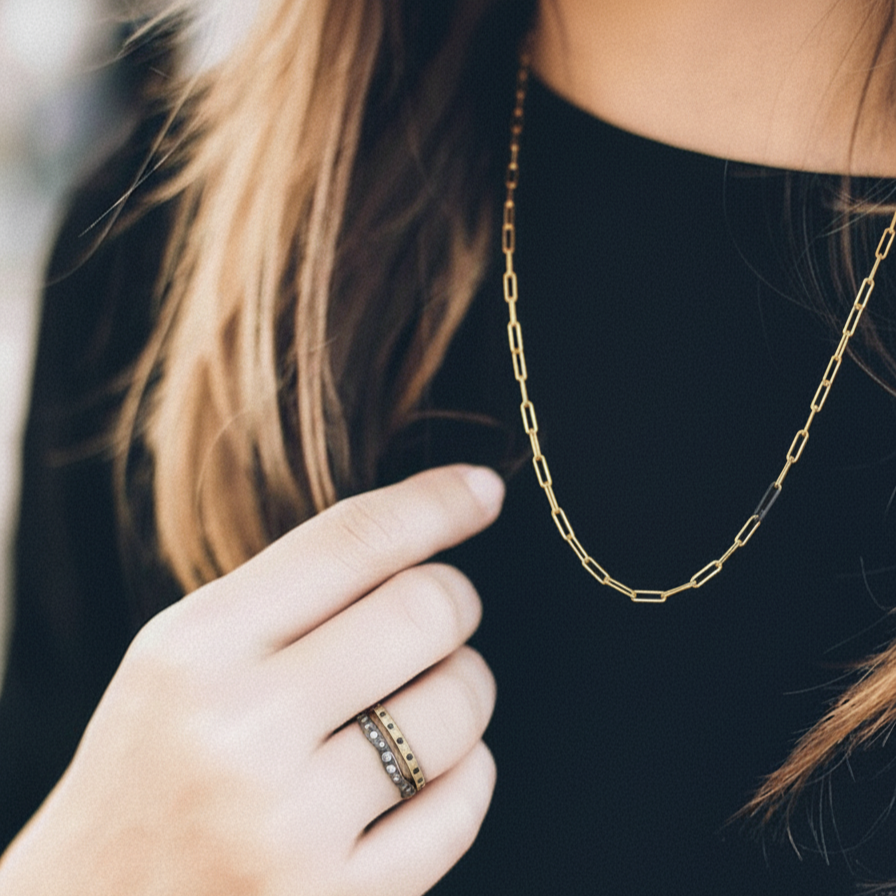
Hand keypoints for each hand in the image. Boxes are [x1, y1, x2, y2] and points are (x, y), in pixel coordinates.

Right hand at [0, 465, 503, 895]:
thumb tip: (428, 526)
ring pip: (459, 703)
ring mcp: (293, 828)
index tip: (482, 489)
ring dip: (462, 687)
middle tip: (439, 615)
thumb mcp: (185, 657)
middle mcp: (242, 733)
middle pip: (426, 611)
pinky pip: (465, 801)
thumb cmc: (152, 766)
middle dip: (454, 601)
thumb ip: (292, 593)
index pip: (352, 540)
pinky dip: (464, 771)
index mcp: (196, 649)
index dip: (437, 503)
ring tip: (417, 700)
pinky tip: (418, 774)